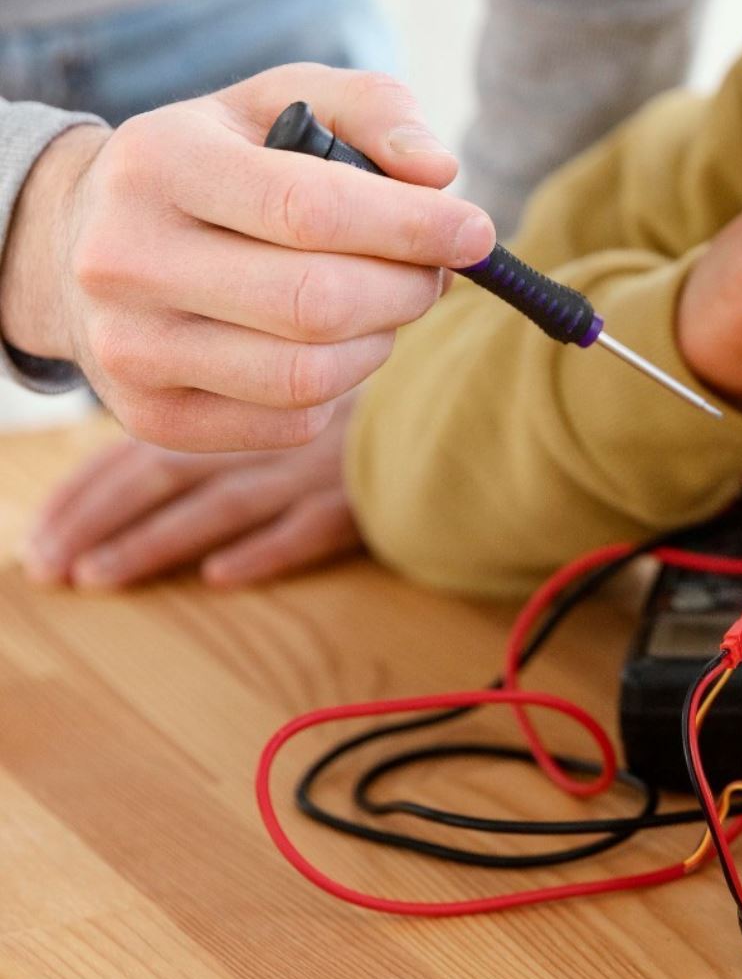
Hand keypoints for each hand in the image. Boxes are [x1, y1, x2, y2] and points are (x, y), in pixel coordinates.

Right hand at [0, 63, 494, 451]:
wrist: (82, 239)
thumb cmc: (219, 162)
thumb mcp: (283, 102)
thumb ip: (373, 111)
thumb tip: (440, 173)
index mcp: (159, 163)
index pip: (309, 209)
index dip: (412, 227)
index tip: (477, 232)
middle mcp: (126, 259)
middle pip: (318, 304)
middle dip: (405, 290)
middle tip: (432, 272)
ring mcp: (131, 348)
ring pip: (310, 376)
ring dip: (379, 343)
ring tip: (382, 304)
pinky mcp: (154, 418)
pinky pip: (292, 422)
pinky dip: (340, 387)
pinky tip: (331, 345)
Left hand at [19, 399, 359, 589]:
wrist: (461, 401)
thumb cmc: (372, 414)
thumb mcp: (294, 413)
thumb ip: (235, 435)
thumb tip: (152, 493)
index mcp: (244, 416)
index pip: (146, 449)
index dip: (87, 492)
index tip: (43, 534)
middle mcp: (270, 439)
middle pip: (167, 475)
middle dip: (97, 520)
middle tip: (47, 566)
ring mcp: (318, 471)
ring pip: (224, 505)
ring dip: (156, 541)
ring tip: (100, 577)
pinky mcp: (368, 500)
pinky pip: (314, 525)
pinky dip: (269, 549)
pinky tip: (225, 576)